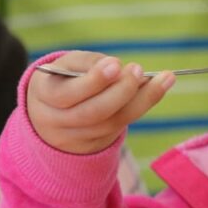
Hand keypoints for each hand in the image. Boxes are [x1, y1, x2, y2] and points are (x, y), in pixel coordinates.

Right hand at [26, 51, 174, 154]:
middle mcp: (57, 121)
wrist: (51, 113)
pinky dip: (142, 105)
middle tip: (138, 69)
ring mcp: (76, 137)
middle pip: (92, 113)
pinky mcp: (96, 143)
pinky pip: (121, 126)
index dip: (93, 81)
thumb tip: (119, 68)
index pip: (66, 93)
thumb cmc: (63, 78)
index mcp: (43, 95)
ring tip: (164, 78)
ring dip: (141, 100)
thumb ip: (88, 63)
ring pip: (112, 123)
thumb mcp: (66, 65)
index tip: (116, 63)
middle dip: (119, 92)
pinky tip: (159, 87)